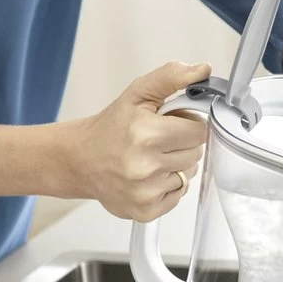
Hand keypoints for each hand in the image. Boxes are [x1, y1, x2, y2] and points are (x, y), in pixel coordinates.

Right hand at [76, 62, 210, 221]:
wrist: (80, 160)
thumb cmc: (110, 127)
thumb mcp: (137, 94)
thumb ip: (171, 77)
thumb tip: (203, 69)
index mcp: (146, 134)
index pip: (199, 131)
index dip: (189, 125)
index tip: (172, 124)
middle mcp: (145, 166)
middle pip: (196, 153)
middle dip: (183, 144)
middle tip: (159, 140)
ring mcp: (145, 192)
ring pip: (189, 175)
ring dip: (176, 165)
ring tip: (152, 158)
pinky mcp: (145, 211)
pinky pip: (179, 195)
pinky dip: (168, 185)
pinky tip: (149, 176)